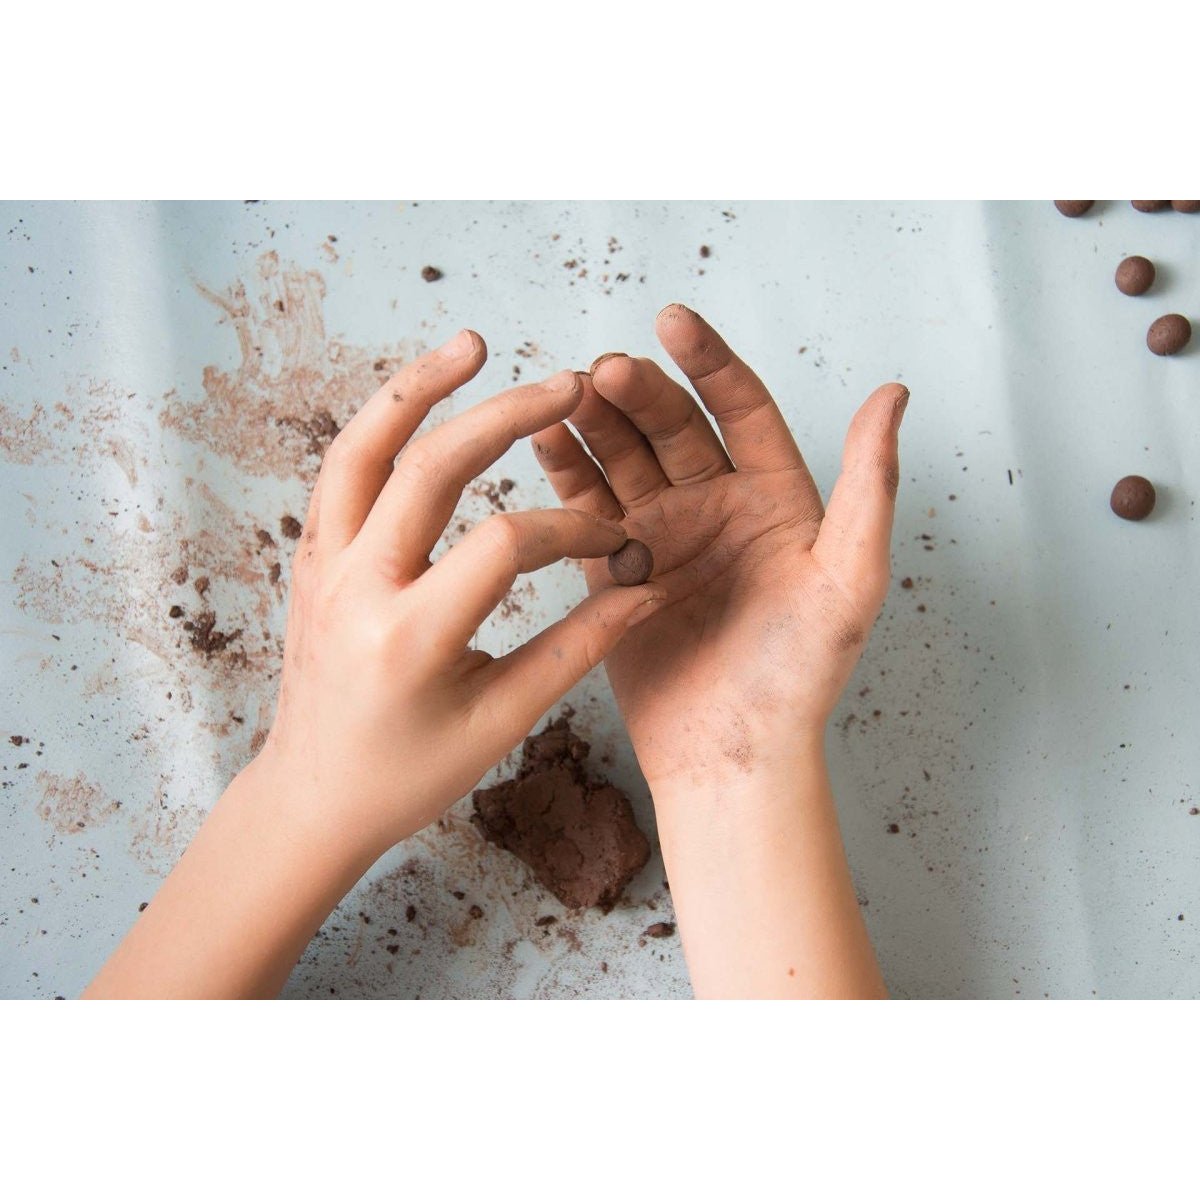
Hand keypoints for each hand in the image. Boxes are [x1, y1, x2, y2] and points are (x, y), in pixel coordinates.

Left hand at [257, 330, 662, 854]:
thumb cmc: (407, 774)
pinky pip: (340, 470)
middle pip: (431, 468)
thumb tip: (644, 589)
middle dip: (506, 416)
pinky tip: (420, 401)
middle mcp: (356, 588)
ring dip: (418, 388)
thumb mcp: (500, 723)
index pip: (503, 544)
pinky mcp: (311, 558)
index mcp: (409, 638)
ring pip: (362, 448)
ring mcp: (322, 566)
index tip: (613, 539)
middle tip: (567, 382)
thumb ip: (576, 649)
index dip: (572, 530)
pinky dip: (381, 424)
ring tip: (472, 343)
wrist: (311, 797)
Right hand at [534, 305, 906, 788]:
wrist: (731, 756)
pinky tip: (544, 439)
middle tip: (603, 372)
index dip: (709, 362)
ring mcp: (663, 536)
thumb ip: (870, 485)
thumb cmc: (798, 678)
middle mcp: (717, 508)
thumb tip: (894, 392)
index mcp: (776, 500)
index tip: (673, 320)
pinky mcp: (615, 570)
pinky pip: (586, 508)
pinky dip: (565, 473)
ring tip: (564, 395)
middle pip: (672, 427)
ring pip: (623, 459)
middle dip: (639, 394)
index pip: (741, 409)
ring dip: (595, 423)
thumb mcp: (849, 579)